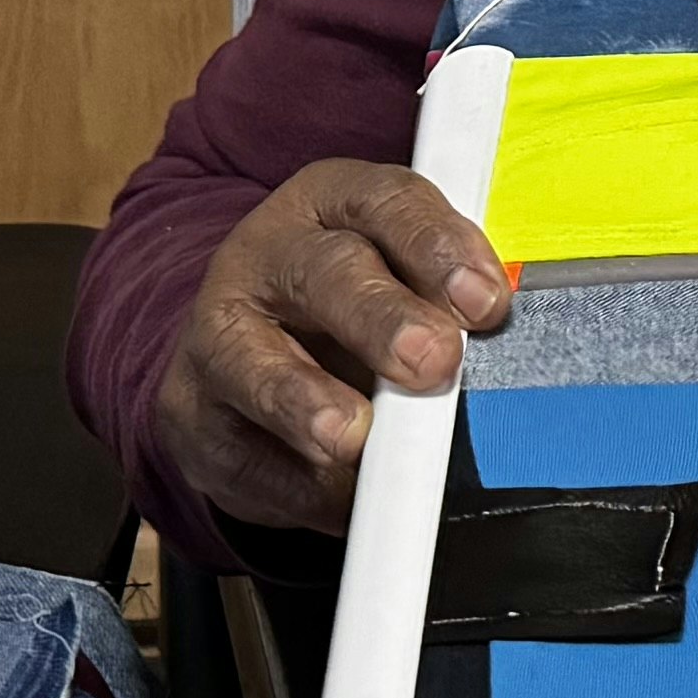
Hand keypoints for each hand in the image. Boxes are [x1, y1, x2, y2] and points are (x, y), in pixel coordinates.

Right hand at [154, 159, 514, 535]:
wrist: (242, 363)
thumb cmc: (350, 311)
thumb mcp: (401, 278)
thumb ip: (449, 299)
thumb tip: (508, 349)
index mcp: (334, 204)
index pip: (387, 202)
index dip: (438, 247)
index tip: (485, 302)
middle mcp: (267, 255)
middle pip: (325, 272)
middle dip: (382, 318)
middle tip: (432, 362)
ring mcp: (218, 332)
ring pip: (251, 358)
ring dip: (303, 399)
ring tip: (349, 434)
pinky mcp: (190, 412)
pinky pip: (241, 450)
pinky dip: (292, 481)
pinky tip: (336, 495)